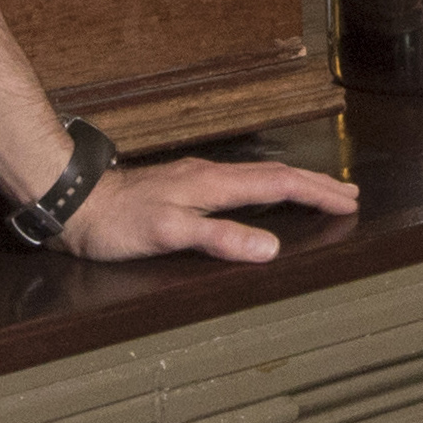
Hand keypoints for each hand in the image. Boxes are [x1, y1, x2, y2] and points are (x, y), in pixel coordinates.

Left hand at [64, 145, 362, 263]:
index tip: (347, 202)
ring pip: (258, 176)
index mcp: (212, 184)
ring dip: (294, 183)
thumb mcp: (169, 233)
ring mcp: (196, 179)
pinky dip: (266, 188)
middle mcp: (209, 175)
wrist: (74, 201)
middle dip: (315, 184)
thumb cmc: (115, 222)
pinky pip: (239, 183)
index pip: (278, 184)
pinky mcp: (182, 186)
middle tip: (348, 193)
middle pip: (275, 174)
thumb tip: (269, 247)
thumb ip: (219, 238)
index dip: (315, 193)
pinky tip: (262, 195)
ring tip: (318, 192)